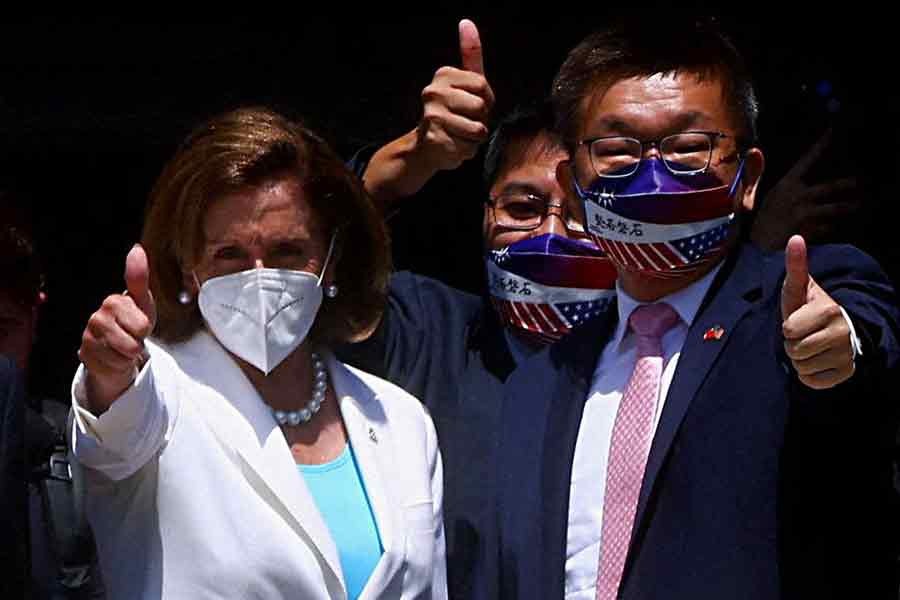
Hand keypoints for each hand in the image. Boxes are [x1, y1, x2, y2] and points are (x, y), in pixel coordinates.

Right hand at [79, 244, 156, 413]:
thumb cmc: (133, 321)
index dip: (145, 328)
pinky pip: (114, 367)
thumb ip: (139, 277)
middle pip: (134, 342)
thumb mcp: (142, 301)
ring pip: (124, 356)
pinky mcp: (85, 356)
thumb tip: (136, 249)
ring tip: (123, 346)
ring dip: (129, 355)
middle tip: (132, 336)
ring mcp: (89, 338)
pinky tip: (114, 356)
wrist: (118, 347)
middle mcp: (96, 318)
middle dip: (138, 342)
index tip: (139, 323)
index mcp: (113, 302)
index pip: (142, 324)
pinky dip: (119, 365)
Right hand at [415, 18, 494, 170]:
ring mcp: (432, 116)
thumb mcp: (465, 83)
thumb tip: (467, 21)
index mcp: (443, 75)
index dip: (485, 101)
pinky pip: (468, 148)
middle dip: (481, 120)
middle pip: (481, 107)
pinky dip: (465, 152)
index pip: (483, 86)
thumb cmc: (453, 113)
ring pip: (477, 129)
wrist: (426, 148)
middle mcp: (433, 92)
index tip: (471, 105)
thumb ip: (470, 54)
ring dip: (474, 138)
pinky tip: (452, 147)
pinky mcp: (434, 139)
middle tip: (464, 122)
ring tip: (459, 135)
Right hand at [752, 129, 859, 250]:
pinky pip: (827, 228)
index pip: (806, 160)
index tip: (834, 131)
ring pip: (833, 208)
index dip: (820, 145)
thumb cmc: (758, 222)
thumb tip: (754, 150)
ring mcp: (803, 214)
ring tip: (859, 205)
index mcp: (785, 184)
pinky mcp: (808, 230)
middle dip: (847, 184)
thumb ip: (756, 175)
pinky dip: (831, 228)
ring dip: (847, 206)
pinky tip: (834, 229)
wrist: (756, 248)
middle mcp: (796, 196)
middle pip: (829, 187)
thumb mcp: (753, 195)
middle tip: (861, 182)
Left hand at [781, 235, 854, 388]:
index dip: (788, 327)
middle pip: (794, 351)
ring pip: (801, 367)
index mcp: (829, 311)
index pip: (789, 331)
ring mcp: (846, 356)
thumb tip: (795, 238)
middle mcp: (842, 334)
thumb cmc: (810, 307)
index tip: (798, 320)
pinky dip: (809, 375)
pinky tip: (817, 360)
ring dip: (799, 360)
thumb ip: (795, 265)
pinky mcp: (845, 374)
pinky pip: (812, 382)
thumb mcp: (800, 287)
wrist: (836, 329)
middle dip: (792, 344)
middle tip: (803, 335)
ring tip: (810, 346)